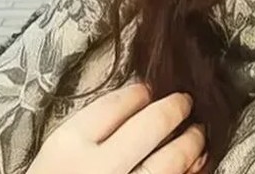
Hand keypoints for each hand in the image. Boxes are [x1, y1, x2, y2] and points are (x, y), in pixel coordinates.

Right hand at [27, 83, 207, 173]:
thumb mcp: (56, 155)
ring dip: (192, 142)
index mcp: (69, 147)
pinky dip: (191, 173)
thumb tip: (135, 102)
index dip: (137, 94)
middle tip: (184, 101)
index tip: (147, 90)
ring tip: (198, 133)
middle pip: (149, 126)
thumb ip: (88, 132)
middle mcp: (99, 170)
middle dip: (174, 109)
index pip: (112, 106)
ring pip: (172, 161)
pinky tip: (196, 165)